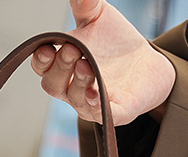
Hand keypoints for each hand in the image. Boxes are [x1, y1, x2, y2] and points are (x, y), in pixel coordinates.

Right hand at [31, 0, 174, 124]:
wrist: (147, 64)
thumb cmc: (115, 44)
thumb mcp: (99, 18)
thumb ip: (86, 6)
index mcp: (63, 66)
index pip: (43, 68)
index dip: (41, 61)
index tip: (47, 48)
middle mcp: (72, 88)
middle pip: (54, 85)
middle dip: (60, 68)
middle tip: (72, 49)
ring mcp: (91, 103)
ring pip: (75, 99)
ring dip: (79, 82)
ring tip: (87, 65)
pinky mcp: (114, 112)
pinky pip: (101, 114)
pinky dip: (97, 105)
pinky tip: (98, 93)